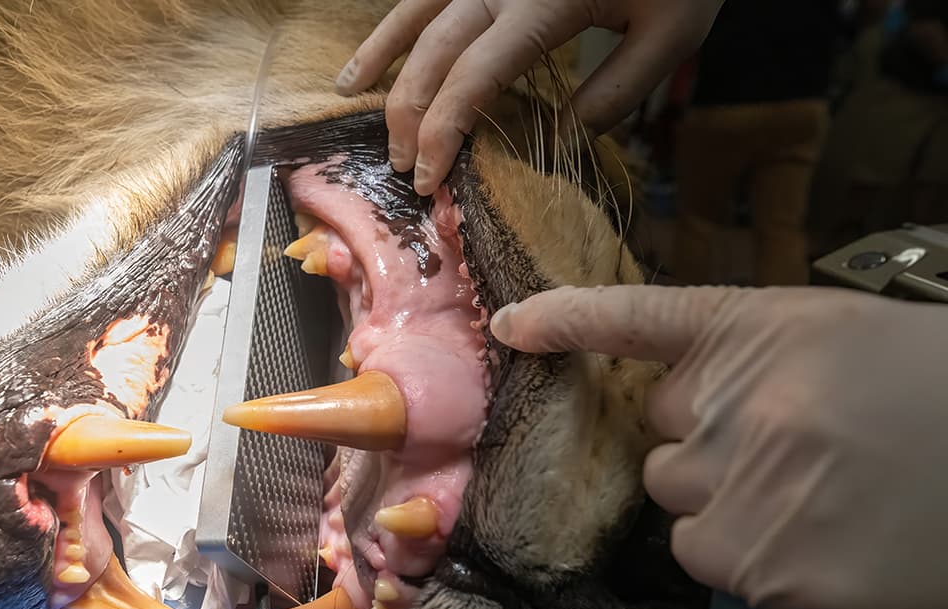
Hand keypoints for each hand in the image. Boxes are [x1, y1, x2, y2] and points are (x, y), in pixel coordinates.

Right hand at [336, 0, 722, 195]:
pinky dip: (399, 18)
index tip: (429, 178)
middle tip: (403, 166)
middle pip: (435, 53)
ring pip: (417, 12)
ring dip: (382, 54)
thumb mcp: (671, 34)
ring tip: (350, 91)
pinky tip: (380, 41)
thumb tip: (561, 138)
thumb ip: (618, 91)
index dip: (442, 132)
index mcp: (542, 4)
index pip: (472, 79)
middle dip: (409, 115)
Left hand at [491, 284, 947, 608]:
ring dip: (723, 504)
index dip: (570, 320)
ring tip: (821, 504)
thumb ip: (767, 372)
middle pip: (660, 433)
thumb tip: (698, 411)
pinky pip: (709, 559)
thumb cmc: (942, 405)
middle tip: (796, 453)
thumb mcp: (858, 352)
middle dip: (706, 443)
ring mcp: (738, 489)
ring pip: (676, 500)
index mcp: (764, 331)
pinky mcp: (758, 569)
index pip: (640, 318)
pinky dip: (750, 558)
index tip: (512, 326)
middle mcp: (732, 405)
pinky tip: (825, 549)